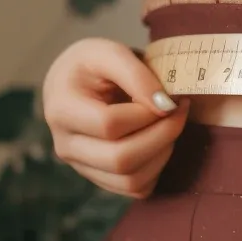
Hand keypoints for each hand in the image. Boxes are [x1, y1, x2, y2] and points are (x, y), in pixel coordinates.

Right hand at [42, 38, 189, 197]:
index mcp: (62, 110)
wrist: (74, 82)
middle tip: (180, 111)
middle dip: (162, 136)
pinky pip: (136, 189)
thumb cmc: (92, 64)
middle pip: (121, 159)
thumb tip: (164, 107)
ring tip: (171, 125)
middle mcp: (65, 145)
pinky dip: (157, 169)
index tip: (170, 97)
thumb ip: (136, 75)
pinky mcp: (99, 178)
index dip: (147, 114)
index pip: (109, 125)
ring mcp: (81, 166)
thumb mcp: (110, 51)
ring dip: (164, 153)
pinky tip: (160, 141)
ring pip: (131, 180)